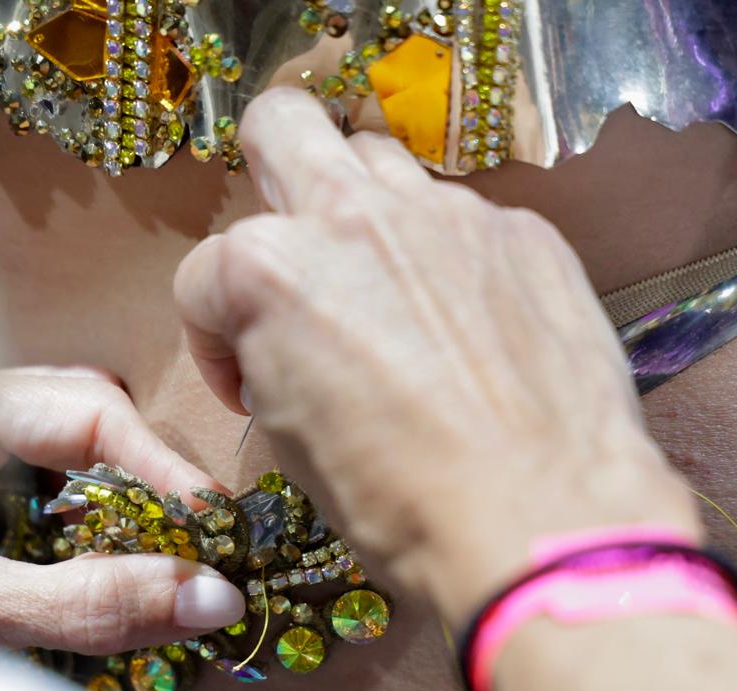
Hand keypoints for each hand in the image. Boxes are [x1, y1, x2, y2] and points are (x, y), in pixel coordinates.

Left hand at [0, 353, 243, 652]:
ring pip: (41, 442)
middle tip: (193, 553)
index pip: (83, 406)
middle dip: (138, 481)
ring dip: (100, 501)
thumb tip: (212, 600)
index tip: (219, 537)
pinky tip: (75, 566)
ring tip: (149, 564)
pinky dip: (54, 518)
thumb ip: (85, 606)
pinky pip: (6, 474)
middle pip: (68, 411)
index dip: (165, 471)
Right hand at [173, 90, 699, 624]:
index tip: (249, 385)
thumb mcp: (288, 437)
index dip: (216, 340)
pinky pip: (468, 221)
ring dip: (369, 216)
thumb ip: (271, 355)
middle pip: (282, 126)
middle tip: (297, 250)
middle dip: (272, 173)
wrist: (532, 518)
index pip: (204, 276)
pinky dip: (455, 263)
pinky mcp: (523, 231)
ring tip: (393, 297)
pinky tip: (475, 334)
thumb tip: (290, 349)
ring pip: (382, 165)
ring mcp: (446, 212)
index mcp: (269, 270)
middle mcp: (352, 216)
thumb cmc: (398, 500)